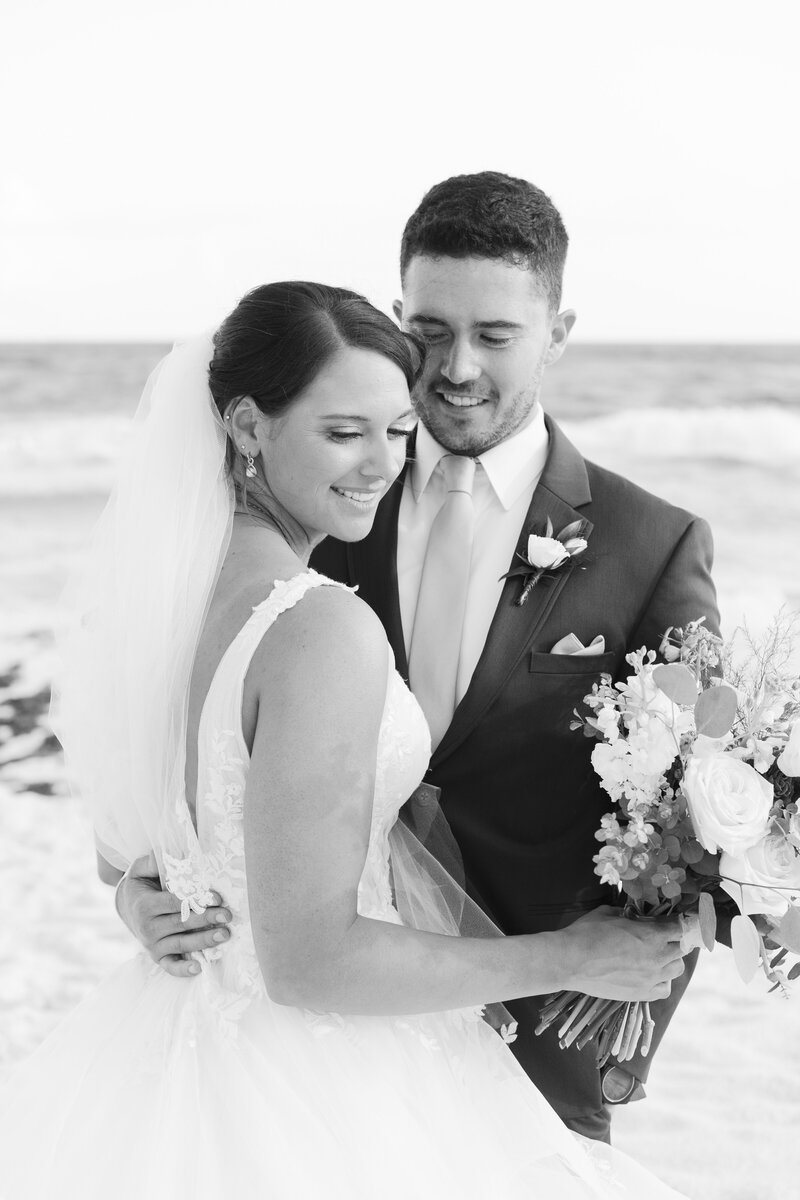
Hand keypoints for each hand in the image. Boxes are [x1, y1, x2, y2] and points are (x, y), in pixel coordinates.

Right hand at [115, 853, 231, 977]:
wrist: (126, 906)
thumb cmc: (142, 883)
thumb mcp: (142, 868)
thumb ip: (155, 860)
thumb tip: (175, 853)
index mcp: (145, 905)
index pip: (174, 903)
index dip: (195, 900)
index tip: (217, 897)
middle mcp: (148, 927)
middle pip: (181, 924)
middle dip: (206, 919)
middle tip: (228, 915)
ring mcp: (152, 944)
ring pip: (180, 944)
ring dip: (203, 941)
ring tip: (224, 935)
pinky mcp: (157, 957)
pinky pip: (170, 966)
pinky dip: (183, 970)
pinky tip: (199, 968)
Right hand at [560, 906, 685, 1001]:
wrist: (569, 961)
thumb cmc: (586, 933)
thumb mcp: (608, 913)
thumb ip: (629, 915)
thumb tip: (635, 916)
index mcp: (651, 934)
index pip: (680, 927)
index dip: (681, 922)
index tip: (678, 920)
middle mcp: (657, 958)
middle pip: (682, 949)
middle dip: (676, 940)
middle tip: (665, 935)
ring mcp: (650, 979)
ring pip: (677, 969)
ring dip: (671, 960)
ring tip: (657, 955)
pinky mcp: (641, 994)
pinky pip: (664, 989)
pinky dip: (662, 981)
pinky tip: (651, 974)